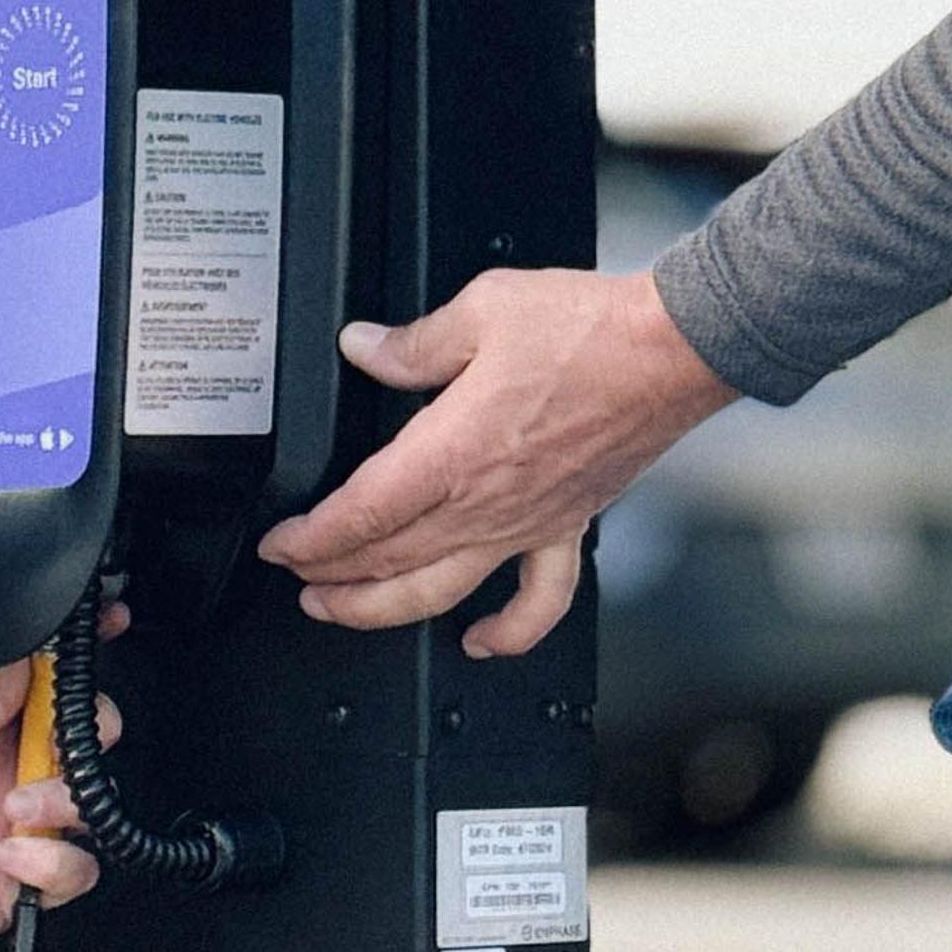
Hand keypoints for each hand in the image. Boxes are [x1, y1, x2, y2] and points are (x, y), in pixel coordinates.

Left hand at [0, 661, 98, 951]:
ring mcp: (22, 823)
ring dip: (63, 801)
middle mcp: (8, 768)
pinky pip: (79, 867)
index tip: (107, 634)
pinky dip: (53, 862)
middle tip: (50, 748)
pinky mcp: (27, 877)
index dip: (78, 660)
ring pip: (93, 800)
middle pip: (89, 736)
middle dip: (88, 735)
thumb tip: (28, 659)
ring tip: (13, 809)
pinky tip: (7, 857)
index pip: (46, 682)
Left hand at [260, 267, 731, 657]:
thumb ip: (415, 342)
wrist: (671, 350)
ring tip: (343, 611)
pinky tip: (480, 642)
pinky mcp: (567, 526)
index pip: (361, 515)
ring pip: (441, 591)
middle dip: (330, 576)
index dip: (310, 538)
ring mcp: (527, 523)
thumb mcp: (483, 309)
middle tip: (296, 575)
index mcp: (453, 452)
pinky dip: (510, 633)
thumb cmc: (591, 331)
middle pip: (388, 561)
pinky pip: (539, 600)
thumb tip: (364, 348)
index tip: (280, 544)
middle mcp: (486, 502)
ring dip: (383, 610)